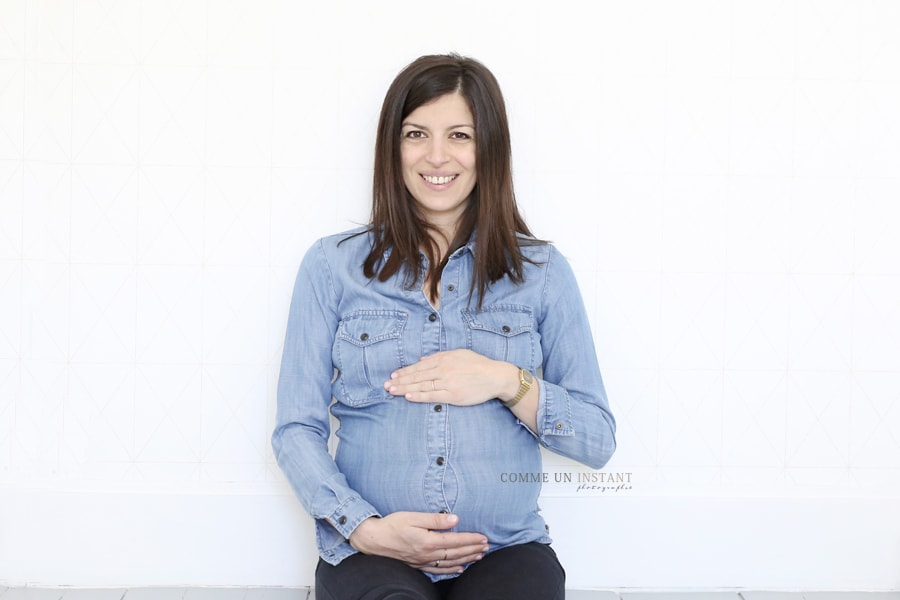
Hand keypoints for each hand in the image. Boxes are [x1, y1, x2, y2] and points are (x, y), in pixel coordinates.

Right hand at [348, 512, 489, 574]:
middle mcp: (427, 554)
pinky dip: (451, 570)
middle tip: (486, 546)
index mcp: (428, 541)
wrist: (373, 540)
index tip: (483, 537)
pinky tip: (460, 569)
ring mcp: (423, 562)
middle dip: (473, 549)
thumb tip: (455, 519)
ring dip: (466, 559)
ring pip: (450, 562)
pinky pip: (439, 570)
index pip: (456, 540)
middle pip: (456, 553)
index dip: (471, 539)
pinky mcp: (418, 565)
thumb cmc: (392, 525)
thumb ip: (435, 519)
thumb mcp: (413, 517)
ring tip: (479, 556)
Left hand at [384, 349, 517, 406]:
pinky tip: (408, 396)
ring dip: (405, 388)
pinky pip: (433, 395)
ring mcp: (448, 382)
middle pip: (417, 376)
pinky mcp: (453, 395)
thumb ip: (439, 356)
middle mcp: (443, 369)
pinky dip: (419, 396)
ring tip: (392, 390)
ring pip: (422, 385)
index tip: (393, 375)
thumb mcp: (458, 354)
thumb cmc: (478, 364)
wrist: (495, 376)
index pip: (419, 366)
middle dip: (400, 380)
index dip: (405, 371)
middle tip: (386, 385)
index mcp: (444, 359)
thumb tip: (422, 360)